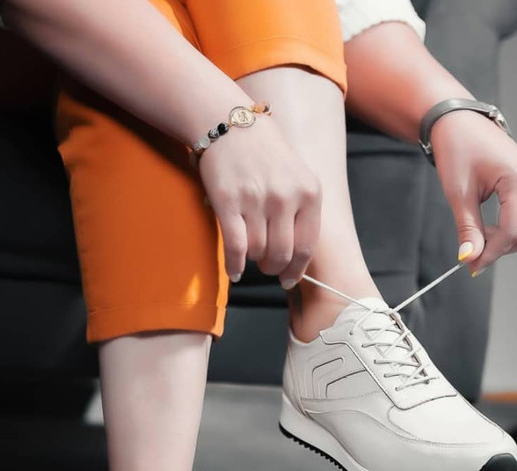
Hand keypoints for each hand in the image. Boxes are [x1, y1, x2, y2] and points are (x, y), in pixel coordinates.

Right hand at [198, 116, 320, 287]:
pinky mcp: (228, 202)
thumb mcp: (297, 176)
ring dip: (253, 260)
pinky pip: (235, 247)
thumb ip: (301, 211)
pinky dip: (234, 265)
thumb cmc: (265, 154)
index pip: (307, 246)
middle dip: (274, 268)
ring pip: (257, 251)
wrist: (230, 123)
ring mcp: (257, 200)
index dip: (297, 270)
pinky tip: (234, 272)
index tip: (289, 279)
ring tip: (250, 254)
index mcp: (309, 192)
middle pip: (282, 254)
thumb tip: (296, 256)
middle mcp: (285, 197)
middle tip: (267, 268)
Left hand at [431, 110, 516, 274]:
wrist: (457, 123)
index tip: (472, 266)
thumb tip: (470, 257)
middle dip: (500, 247)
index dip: (493, 252)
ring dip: (504, 238)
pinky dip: (507, 227)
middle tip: (473, 253)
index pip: (513, 229)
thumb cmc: (458, 149)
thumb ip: (468, 228)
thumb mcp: (459, 193)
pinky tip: (487, 228)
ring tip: (478, 236)